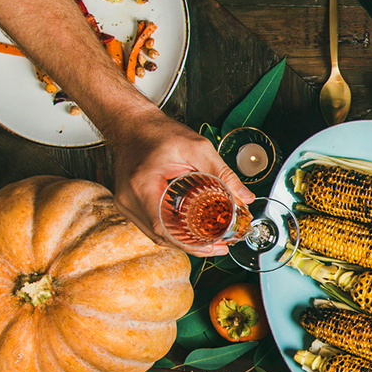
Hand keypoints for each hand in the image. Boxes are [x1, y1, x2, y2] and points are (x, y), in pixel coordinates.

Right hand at [104, 105, 252, 255]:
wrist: (132, 124)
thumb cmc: (157, 132)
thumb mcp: (197, 148)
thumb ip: (222, 173)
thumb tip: (245, 197)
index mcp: (143, 186)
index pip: (165, 228)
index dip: (191, 243)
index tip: (213, 246)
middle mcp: (129, 199)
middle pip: (162, 236)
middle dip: (192, 246)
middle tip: (219, 247)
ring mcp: (126, 204)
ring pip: (156, 234)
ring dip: (182, 242)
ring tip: (210, 244)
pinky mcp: (129, 204)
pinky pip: (151, 226)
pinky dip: (171, 232)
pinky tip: (190, 234)